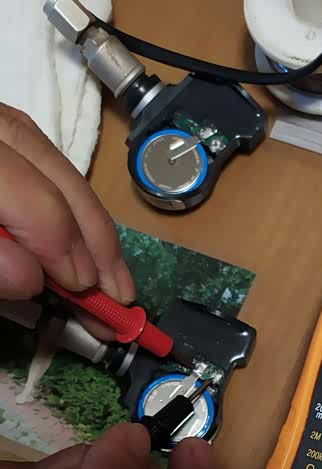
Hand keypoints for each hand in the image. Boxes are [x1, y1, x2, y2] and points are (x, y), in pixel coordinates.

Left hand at [0, 104, 134, 338]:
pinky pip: (53, 166)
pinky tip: (89, 247)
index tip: (85, 298)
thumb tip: (33, 279)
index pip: (38, 203)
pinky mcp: (6, 135)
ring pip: (65, 170)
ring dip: (97, 233)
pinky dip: (76, 210)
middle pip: (63, 181)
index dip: (66, 254)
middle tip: (120, 298)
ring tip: (117, 281)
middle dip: (98, 246)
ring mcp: (2, 125)